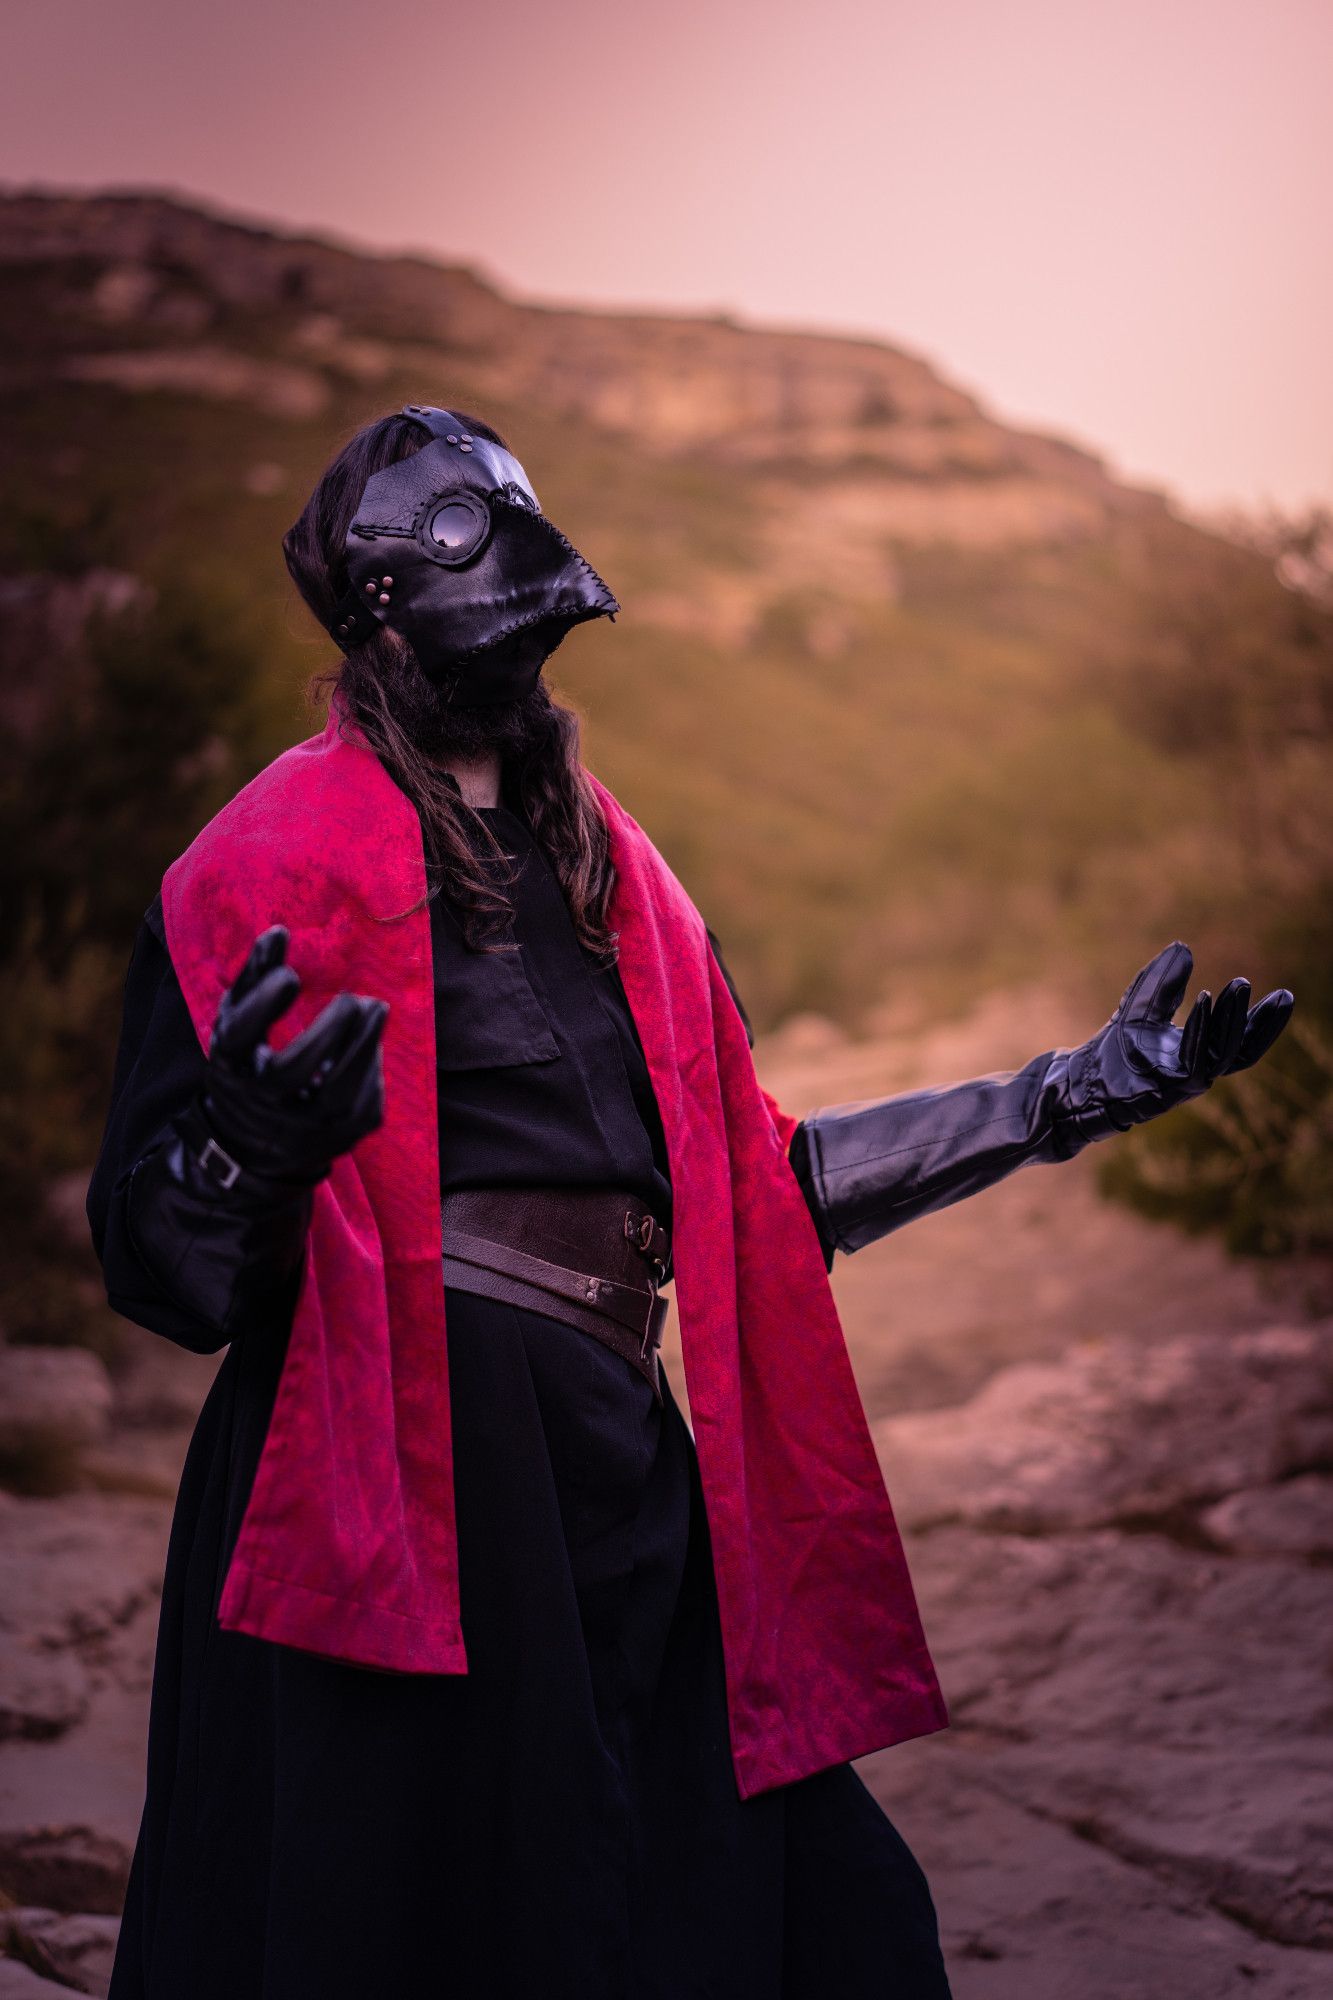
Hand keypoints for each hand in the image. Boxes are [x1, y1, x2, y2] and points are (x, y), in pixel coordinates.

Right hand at [200, 926, 387, 1182]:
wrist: (248, 1145)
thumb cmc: (247, 1062)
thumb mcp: (237, 1020)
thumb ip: (255, 976)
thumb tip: (279, 932)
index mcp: (230, 1067)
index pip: (238, 1037)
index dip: (263, 1003)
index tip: (291, 977)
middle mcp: (260, 1104)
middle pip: (293, 1071)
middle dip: (329, 1030)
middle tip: (353, 999)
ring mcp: (299, 1130)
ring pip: (336, 1095)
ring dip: (363, 1047)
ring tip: (377, 1008)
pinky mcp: (335, 1143)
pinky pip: (363, 1108)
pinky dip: (372, 1072)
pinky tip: (371, 1045)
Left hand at [1066, 941, 1293, 1137]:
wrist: (1082, 1081)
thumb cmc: (1112, 1050)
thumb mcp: (1140, 1008)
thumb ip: (1162, 982)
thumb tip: (1184, 948)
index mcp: (1197, 1054)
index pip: (1240, 1040)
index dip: (1263, 1021)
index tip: (1284, 996)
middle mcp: (1197, 1071)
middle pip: (1242, 1050)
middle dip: (1262, 1023)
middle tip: (1282, 996)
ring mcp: (1185, 1083)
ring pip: (1223, 1053)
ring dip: (1234, 1019)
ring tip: (1240, 986)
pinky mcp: (1168, 1089)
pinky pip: (1195, 1060)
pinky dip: (1203, 1029)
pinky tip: (1206, 999)